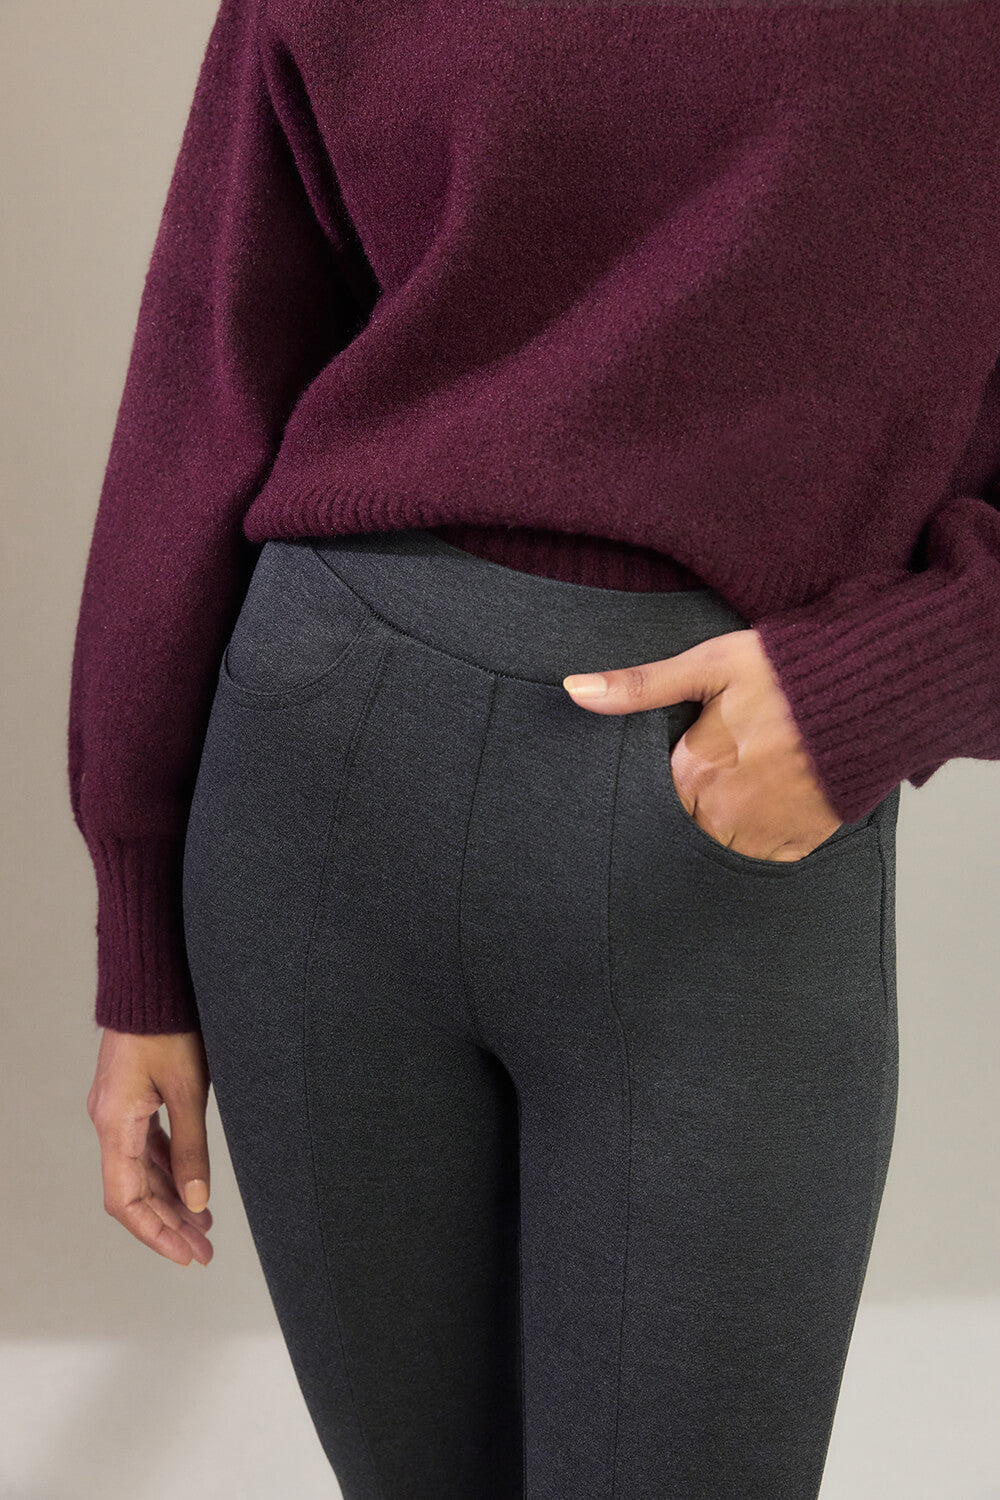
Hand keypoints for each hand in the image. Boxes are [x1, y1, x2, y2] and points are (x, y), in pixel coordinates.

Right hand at [87, 1027, 213, 1266]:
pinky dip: (168, 1169)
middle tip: (204, 1251)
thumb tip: (198, 1201)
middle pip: (135, 1191)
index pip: (126, 1200)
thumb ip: (192, 1147)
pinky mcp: (131, 1099)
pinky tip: (191, 1185)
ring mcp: (118, 1111)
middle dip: (169, 1224)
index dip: (155, 1233)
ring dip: (171, 1199)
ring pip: (141, 1171)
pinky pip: (146, 1147)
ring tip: (204, 1226)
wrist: (151, 983)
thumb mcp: (189, 1091)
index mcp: (115, 1125)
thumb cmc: (168, 1028)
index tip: (185, 1255)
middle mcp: (109, 1123)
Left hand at [563, 627, 841, 861]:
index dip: (665, 778)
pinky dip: (761, 835)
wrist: (874, 690)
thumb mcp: (709, 665)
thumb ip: (640, 685)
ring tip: (744, 785)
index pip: (653, 796)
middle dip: (693, 802)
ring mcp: (764, 834)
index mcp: (693, 773)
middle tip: (721, 768)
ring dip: (723, 822)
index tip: (676, 765)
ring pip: (720, 842)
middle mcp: (723, 813)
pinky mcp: (800, 843)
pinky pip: (764, 855)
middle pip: (684, 823)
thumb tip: (573, 688)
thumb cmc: (787, 670)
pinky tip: (770, 802)